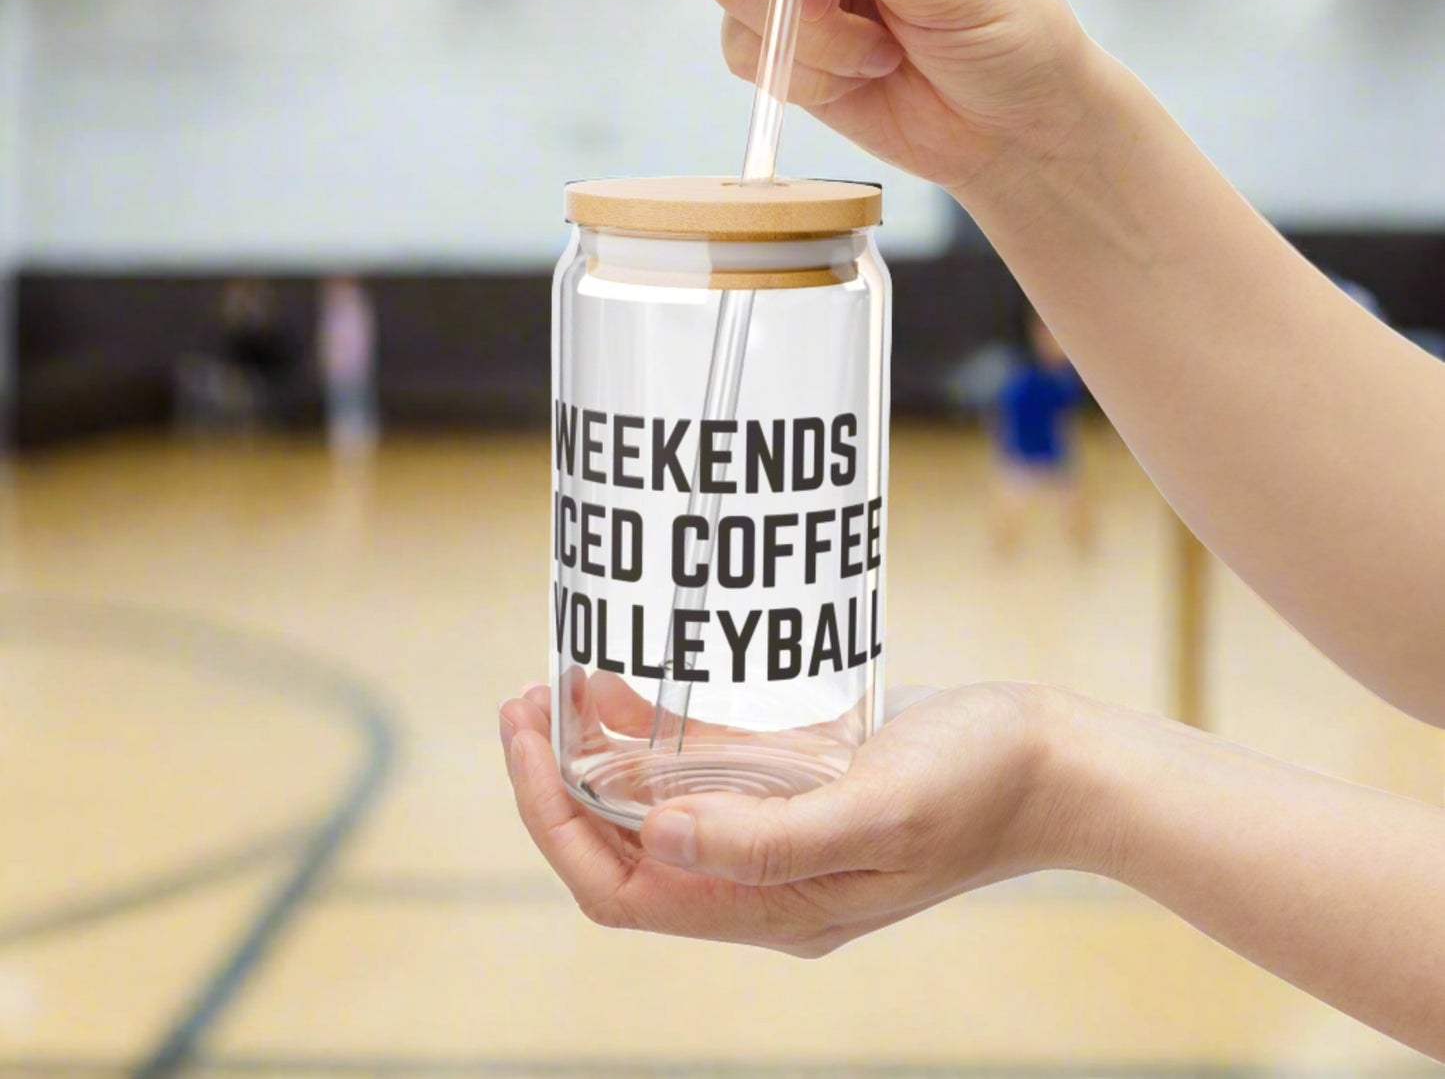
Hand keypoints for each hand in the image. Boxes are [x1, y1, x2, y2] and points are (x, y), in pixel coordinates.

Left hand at [498, 681, 1083, 954]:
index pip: (623, 889)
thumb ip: (765, 837)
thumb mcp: (875, 811)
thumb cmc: (977, 787)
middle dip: (560, 783)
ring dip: (601, 755)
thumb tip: (653, 837)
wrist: (1053, 763)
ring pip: (657, 808)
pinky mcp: (799, 788)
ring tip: (559, 685)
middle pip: (626, 851)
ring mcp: (780, 834)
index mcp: (771, 906)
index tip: (524, 740)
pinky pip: (705, 773)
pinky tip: (632, 687)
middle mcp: (762, 880)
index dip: (555, 823)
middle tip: (525, 702)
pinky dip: (658, 735)